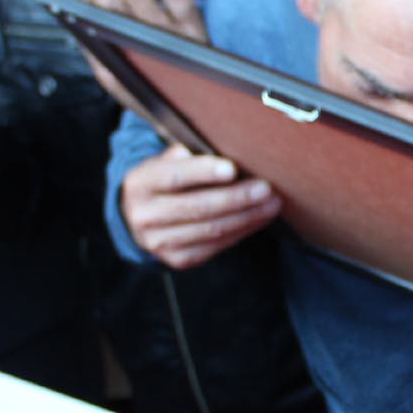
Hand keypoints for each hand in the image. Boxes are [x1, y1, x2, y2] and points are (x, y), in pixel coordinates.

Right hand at [120, 144, 280, 268]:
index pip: (173, 177)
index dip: (203, 173)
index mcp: (140, 184)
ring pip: (211, 230)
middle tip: (265, 188)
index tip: (232, 168)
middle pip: (197, 207)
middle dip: (236, 198)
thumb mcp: (164, 162)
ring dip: (247, 217)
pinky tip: (259, 219)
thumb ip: (185, 156)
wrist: (140, 216)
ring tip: (272, 204)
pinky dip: (241, 231)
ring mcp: (160, 242)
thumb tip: (220, 154)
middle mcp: (145, 215)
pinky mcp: (178, 258)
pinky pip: (216, 246)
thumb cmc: (163, 180)